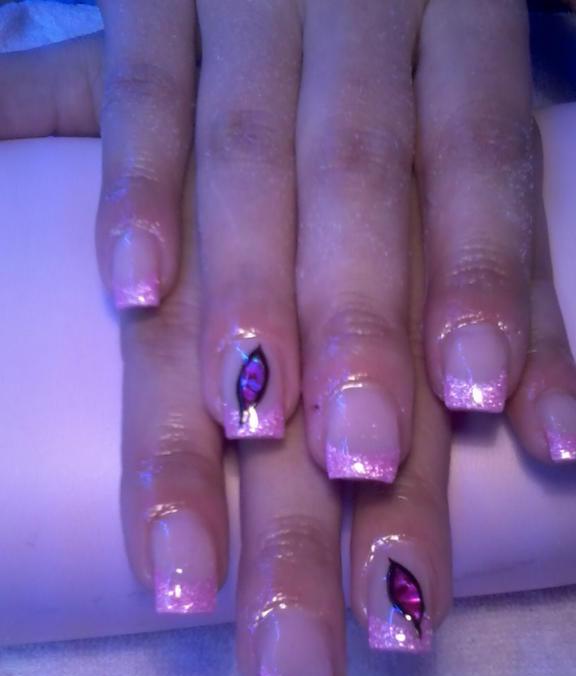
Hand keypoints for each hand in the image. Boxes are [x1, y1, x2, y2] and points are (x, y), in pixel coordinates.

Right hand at [75, 1, 574, 477]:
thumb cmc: (394, 19)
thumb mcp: (458, 63)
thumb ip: (492, 187)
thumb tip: (556, 384)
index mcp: (458, 19)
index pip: (480, 161)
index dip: (484, 280)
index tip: (481, 401)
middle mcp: (359, 11)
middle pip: (363, 184)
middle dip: (361, 330)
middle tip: (362, 463)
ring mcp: (248, 4)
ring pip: (249, 157)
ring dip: (249, 294)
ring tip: (253, 425)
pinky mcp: (157, 1)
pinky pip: (140, 90)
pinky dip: (137, 190)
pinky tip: (136, 289)